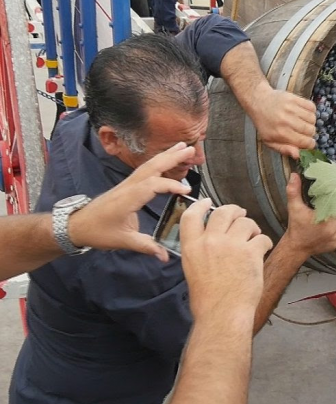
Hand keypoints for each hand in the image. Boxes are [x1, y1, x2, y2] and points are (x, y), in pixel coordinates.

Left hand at [69, 143, 194, 261]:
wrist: (77, 225)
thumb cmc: (97, 231)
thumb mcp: (123, 241)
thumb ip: (146, 246)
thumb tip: (165, 255)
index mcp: (127, 199)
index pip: (152, 185)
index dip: (170, 185)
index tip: (186, 190)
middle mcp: (128, 187)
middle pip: (152, 167)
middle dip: (172, 157)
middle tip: (190, 150)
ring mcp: (127, 184)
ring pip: (149, 165)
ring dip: (166, 155)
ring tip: (183, 148)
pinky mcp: (127, 185)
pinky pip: (145, 170)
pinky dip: (159, 162)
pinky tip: (168, 159)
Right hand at [180, 201, 272, 318]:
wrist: (222, 315)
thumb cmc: (208, 300)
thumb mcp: (193, 270)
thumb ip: (200, 250)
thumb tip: (212, 238)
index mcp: (192, 247)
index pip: (191, 216)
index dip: (201, 205)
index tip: (207, 202)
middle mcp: (210, 241)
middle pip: (223, 212)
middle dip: (234, 211)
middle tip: (241, 214)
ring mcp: (231, 245)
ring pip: (245, 222)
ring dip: (252, 227)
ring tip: (254, 237)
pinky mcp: (251, 252)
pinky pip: (262, 238)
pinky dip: (264, 242)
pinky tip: (262, 250)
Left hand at [249, 84, 316, 158]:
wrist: (258, 102)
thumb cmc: (264, 124)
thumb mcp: (269, 141)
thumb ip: (284, 149)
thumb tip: (298, 156)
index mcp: (282, 133)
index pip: (306, 142)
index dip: (309, 144)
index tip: (307, 142)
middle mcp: (287, 120)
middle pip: (311, 131)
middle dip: (309, 134)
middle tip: (302, 132)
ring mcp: (291, 108)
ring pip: (313, 119)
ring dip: (310, 122)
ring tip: (302, 122)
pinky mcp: (294, 98)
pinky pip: (312, 107)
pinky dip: (311, 111)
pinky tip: (303, 114)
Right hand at [282, 173, 335, 258]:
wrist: (296, 247)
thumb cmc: (296, 228)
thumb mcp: (294, 208)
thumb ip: (294, 191)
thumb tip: (294, 175)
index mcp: (326, 221)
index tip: (335, 193)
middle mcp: (334, 231)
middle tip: (333, 201)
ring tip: (332, 210)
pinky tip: (332, 221)